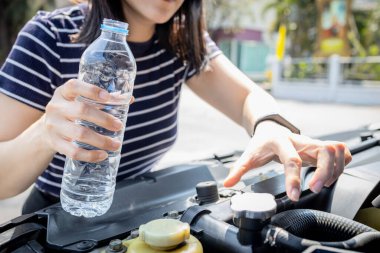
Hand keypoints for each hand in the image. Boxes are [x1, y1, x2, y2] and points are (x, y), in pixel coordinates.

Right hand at [41, 79, 132, 161]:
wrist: (46, 131)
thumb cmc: (71, 112)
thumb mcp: (80, 101)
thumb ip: (103, 100)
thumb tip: (129, 99)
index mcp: (64, 93)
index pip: (74, 86)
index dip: (91, 90)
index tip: (108, 97)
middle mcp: (56, 107)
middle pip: (81, 111)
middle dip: (104, 119)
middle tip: (119, 126)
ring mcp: (53, 126)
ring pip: (79, 134)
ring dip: (101, 140)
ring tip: (116, 144)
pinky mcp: (55, 143)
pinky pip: (73, 152)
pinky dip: (90, 155)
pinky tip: (103, 155)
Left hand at [223, 121, 351, 200]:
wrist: (270, 128)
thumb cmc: (261, 143)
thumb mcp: (248, 156)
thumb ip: (238, 170)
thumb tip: (227, 184)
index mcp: (280, 142)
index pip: (292, 159)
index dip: (294, 178)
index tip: (294, 195)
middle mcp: (300, 141)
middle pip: (324, 151)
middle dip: (324, 172)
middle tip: (315, 188)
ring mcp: (312, 143)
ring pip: (336, 149)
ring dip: (335, 169)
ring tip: (322, 184)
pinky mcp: (320, 147)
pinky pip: (341, 152)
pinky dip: (342, 164)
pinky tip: (331, 175)